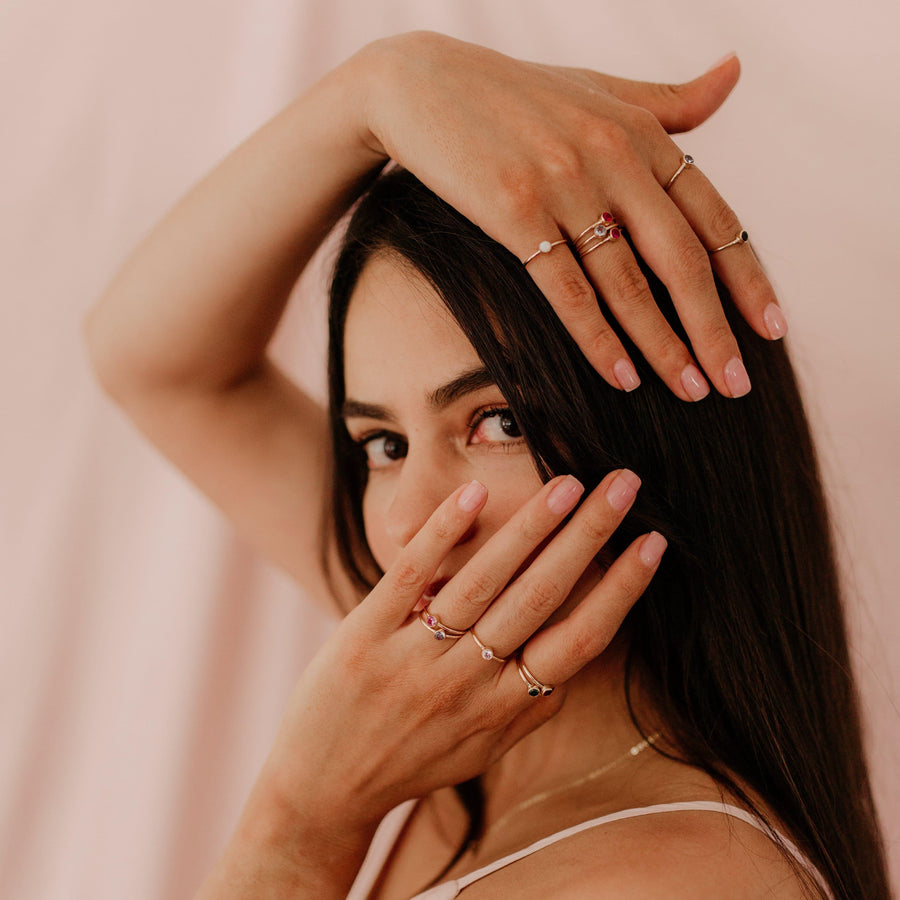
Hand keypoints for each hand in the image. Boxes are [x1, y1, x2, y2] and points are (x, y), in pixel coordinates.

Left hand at [254, 471, 663, 852]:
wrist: (320, 792)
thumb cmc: (410, 762)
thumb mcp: (481, 751)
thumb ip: (527, 709)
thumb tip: (574, 664)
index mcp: (504, 708)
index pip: (579, 641)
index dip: (621, 590)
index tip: (653, 542)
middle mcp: (466, 683)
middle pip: (541, 598)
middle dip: (589, 536)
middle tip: (624, 483)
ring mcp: (413, 658)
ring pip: (484, 581)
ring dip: (531, 528)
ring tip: (568, 482)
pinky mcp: (364, 637)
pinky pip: (410, 576)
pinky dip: (444, 533)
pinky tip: (476, 492)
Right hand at [360, 32, 782, 399]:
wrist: (422, 84)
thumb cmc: (515, 95)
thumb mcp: (599, 87)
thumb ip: (669, 100)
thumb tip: (734, 74)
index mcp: (643, 131)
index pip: (714, 217)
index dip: (748, 277)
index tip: (770, 330)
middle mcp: (613, 155)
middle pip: (682, 260)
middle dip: (715, 330)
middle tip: (736, 385)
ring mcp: (564, 184)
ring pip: (627, 283)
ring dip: (663, 346)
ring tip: (690, 391)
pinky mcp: (514, 211)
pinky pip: (567, 290)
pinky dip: (597, 339)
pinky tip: (620, 378)